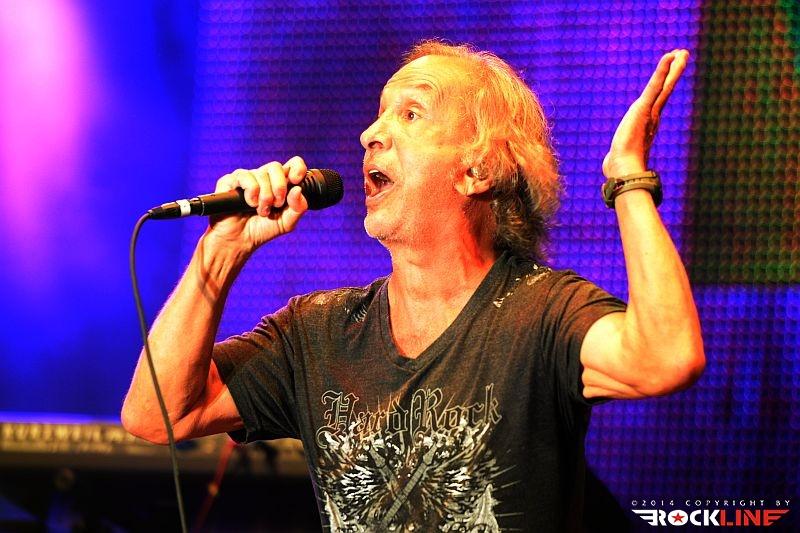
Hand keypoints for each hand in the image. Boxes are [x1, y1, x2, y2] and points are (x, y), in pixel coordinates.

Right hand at [204, 156, 309, 252]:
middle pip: (275, 166)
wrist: (240, 241)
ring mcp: (247, 177)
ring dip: (264, 197)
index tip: (296, 181)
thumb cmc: (262, 230)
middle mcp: (263, 177)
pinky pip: (246, 177)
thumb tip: (298, 189)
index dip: (297, 168)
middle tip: (276, 204)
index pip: (293, 164)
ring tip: (261, 211)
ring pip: (261, 174)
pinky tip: (249, 204)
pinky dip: (251, 193)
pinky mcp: (230, 180)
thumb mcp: (287, 222)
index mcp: (279, 183)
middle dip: (279, 187)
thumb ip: (298, 208)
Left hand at [602, 49, 688, 177]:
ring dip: (673, 68)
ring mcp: (650, 112)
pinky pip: (655, 85)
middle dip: (674, 73)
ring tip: (681, 52)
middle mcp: (653, 117)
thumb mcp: (621, 156)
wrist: (624, 168)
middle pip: (666, 90)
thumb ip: (619, 157)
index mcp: (648, 124)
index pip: (658, 100)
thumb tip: (607, 169)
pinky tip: (669, 57)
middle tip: (683, 55)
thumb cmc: (621, 166)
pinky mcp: (644, 108)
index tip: (671, 77)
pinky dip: (662, 71)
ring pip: (664, 86)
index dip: (665, 87)